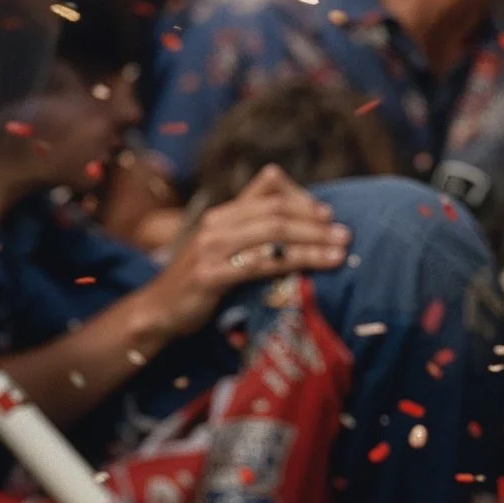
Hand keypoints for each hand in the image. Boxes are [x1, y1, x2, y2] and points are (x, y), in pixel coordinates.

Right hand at [145, 165, 347, 339]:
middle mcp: (216, 225)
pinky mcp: (211, 275)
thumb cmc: (201, 278)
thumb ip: (252, 221)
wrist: (158, 311)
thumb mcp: (224, 245)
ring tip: (341, 249)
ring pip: (273, 236)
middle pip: (276, 214)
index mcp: (222, 214)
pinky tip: (318, 266)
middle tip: (345, 233)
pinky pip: (260, 264)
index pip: (269, 196)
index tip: (329, 213)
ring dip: (313, 241)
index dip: (302, 201)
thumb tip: (284, 192)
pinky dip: (295, 262)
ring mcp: (211, 249)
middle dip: (314, 222)